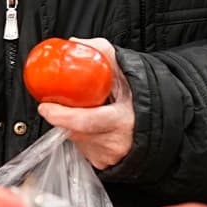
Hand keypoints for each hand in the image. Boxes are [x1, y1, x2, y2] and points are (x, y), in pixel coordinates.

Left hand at [36, 39, 134, 170]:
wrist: (160, 124)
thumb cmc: (144, 98)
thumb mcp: (127, 72)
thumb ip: (103, 53)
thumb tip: (76, 43)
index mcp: (122, 120)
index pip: (85, 122)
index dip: (61, 116)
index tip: (46, 107)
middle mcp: (115, 142)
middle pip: (76, 131)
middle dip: (64, 117)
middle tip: (59, 106)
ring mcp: (109, 155)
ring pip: (77, 139)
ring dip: (74, 125)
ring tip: (90, 112)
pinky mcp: (103, 163)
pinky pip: (83, 148)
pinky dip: (82, 135)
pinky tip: (94, 127)